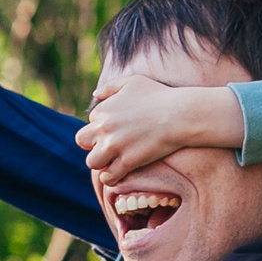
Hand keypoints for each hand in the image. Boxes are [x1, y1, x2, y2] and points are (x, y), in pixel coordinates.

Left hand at [76, 77, 242, 177]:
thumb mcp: (132, 82)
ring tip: (112, 162)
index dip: (102, 126)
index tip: (117, 129)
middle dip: (93, 144)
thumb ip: (111, 87)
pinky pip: (108, 177)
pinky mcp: (127, 161)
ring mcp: (114, 146)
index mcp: (103, 109)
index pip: (91, 121)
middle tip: (107, 147)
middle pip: (82, 141)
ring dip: (100, 162)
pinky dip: (110, 178)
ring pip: (92, 161)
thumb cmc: (159, 96)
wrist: (179, 114)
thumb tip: (95, 94)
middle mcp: (104, 128)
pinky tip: (117, 174)